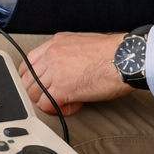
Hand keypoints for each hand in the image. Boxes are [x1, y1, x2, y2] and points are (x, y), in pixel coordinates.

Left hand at [16, 32, 130, 116]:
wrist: (126, 58)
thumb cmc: (113, 53)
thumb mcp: (82, 43)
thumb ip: (67, 54)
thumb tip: (64, 72)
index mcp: (55, 43)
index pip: (29, 62)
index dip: (30, 77)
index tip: (35, 85)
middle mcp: (51, 55)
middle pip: (27, 78)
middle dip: (35, 92)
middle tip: (48, 99)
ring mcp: (55, 71)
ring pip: (33, 92)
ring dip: (44, 101)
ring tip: (61, 104)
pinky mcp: (63, 88)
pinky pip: (46, 104)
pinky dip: (53, 110)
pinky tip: (68, 107)